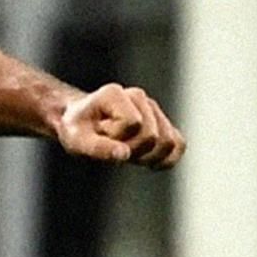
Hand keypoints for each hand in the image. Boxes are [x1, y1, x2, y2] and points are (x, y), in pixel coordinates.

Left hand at [54, 82, 181, 168]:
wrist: (81, 124)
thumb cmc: (77, 131)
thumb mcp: (77, 141)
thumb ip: (99, 147)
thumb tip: (124, 154)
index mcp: (114, 94)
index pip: (132, 124)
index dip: (116, 138)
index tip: (99, 135)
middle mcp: (137, 96)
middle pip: (152, 136)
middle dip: (132, 150)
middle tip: (113, 147)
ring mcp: (152, 109)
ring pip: (169, 142)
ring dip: (148, 157)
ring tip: (127, 151)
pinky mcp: (162, 123)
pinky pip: (178, 145)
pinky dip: (166, 159)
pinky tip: (148, 162)